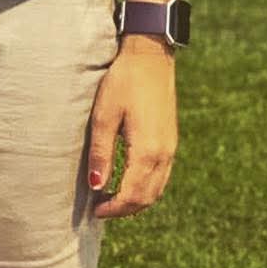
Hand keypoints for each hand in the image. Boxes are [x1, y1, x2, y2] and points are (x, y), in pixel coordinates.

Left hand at [87, 38, 178, 218]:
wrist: (150, 56)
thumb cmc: (123, 82)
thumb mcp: (104, 116)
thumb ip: (100, 153)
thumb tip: (96, 186)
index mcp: (147, 151)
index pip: (132, 195)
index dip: (114, 208)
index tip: (95, 211)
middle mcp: (164, 154)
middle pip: (147, 197)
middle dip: (125, 209)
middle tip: (101, 209)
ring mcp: (171, 148)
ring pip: (157, 189)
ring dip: (136, 200)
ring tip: (112, 198)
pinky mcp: (171, 140)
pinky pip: (162, 175)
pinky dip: (146, 187)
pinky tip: (129, 181)